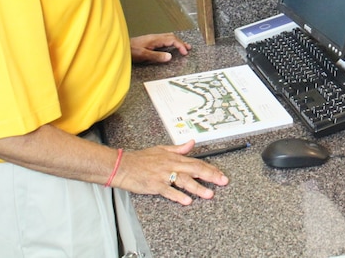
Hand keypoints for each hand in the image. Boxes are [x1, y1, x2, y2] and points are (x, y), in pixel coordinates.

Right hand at [113, 140, 229, 204]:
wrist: (122, 165)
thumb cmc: (140, 159)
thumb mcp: (161, 149)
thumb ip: (178, 148)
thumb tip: (192, 143)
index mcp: (174, 157)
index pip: (197, 162)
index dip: (210, 168)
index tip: (220, 174)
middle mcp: (171, 165)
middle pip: (195, 169)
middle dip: (211, 176)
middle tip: (222, 181)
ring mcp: (163, 175)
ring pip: (184, 180)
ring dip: (197, 188)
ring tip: (209, 194)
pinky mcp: (155, 185)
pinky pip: (169, 191)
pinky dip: (178, 196)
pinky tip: (187, 201)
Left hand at [130, 32, 190, 63]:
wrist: (121, 47)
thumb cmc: (130, 51)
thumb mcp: (143, 55)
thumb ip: (157, 56)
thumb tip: (170, 57)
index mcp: (155, 39)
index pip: (172, 40)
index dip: (180, 45)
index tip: (185, 52)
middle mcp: (155, 37)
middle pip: (172, 37)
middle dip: (181, 42)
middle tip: (188, 49)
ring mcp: (153, 39)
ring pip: (168, 37)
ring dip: (177, 42)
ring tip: (183, 47)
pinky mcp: (150, 42)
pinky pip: (164, 40)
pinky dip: (171, 43)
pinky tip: (171, 47)